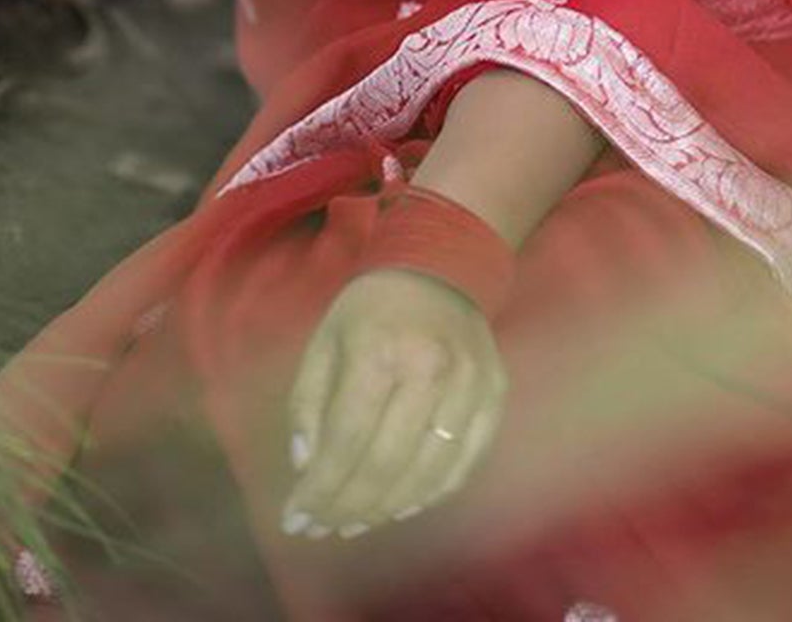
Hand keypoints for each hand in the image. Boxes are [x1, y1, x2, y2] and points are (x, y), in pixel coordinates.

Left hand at [280, 267, 507, 537]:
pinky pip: (466, 462)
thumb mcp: (325, 341)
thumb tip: (308, 467)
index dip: (320, 489)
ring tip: (356, 523)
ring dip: (387, 509)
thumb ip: (308, 403)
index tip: (297, 520)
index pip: (346, 440)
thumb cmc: (371, 308)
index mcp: (378, 350)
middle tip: (324, 528)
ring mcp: (468, 383)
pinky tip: (403, 505)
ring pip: (427, 472)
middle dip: (349, 506)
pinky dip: (433, 494)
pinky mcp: (494, 393)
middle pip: (386, 463)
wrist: (440, 264)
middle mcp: (428, 369)